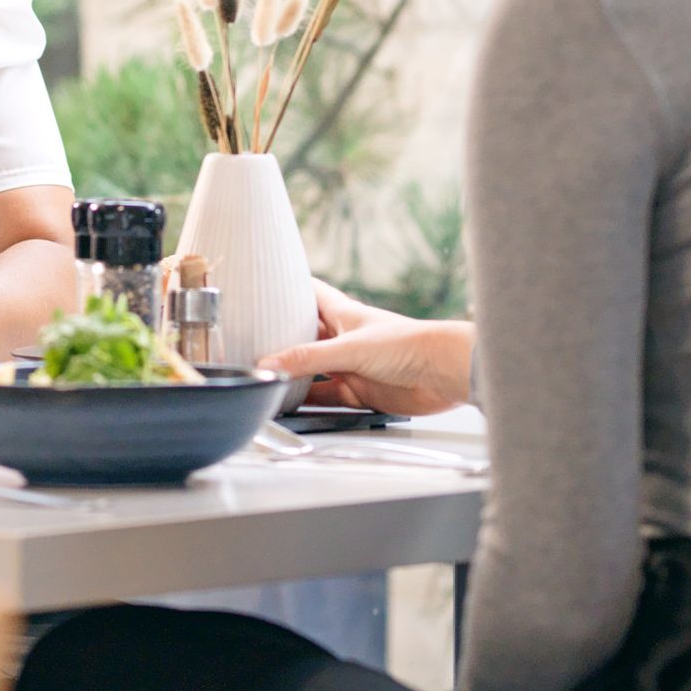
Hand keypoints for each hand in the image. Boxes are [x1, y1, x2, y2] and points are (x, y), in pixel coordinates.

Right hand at [268, 279, 472, 415]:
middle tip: (246, 340)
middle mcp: (344, 339)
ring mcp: (351, 366)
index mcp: (344, 314)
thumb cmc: (408, 344)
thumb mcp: (350, 347)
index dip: (287, 288)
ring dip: (291, 374)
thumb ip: (308, 358)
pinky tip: (287, 404)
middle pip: (305, 335)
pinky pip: (326, 397)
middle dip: (280, 338)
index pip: (310, 293)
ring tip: (260, 376)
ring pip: (312, 369)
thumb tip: (268, 363)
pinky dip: (307, 401)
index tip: (260, 286)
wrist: (444, 374)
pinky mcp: (359, 392)